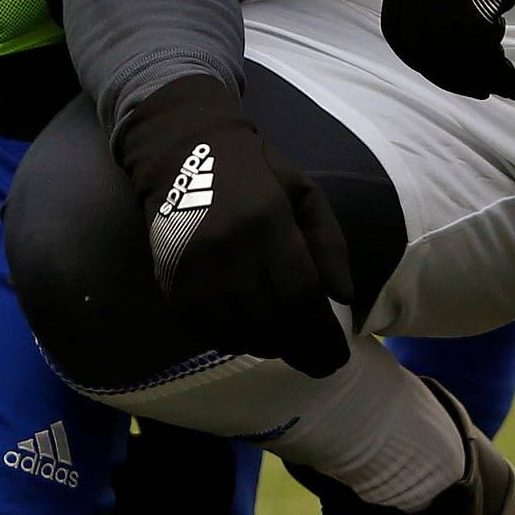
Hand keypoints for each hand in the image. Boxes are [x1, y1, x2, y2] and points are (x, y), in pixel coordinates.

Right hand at [116, 75, 354, 375]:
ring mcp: (195, 269)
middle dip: (301, 350)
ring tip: (283, 342)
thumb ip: (329, 241)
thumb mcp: (303, 192)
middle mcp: (229, 250)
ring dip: (267, 346)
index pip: (302, 299)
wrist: (181, 152)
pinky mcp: (171, 281)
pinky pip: (205, 331)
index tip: (337, 355)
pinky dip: (231, 341)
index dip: (323, 336)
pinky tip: (247, 332)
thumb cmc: (253, 173)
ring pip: (239, 333)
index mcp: (268, 223)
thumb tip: (343, 297)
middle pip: (272, 323)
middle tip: (317, 361)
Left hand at [381, 0, 514, 98]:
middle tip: (479, 88)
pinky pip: (479, 45)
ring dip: (475, 78)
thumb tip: (448, 31)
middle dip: (448, 75)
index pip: (396, 26)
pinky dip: (494, 69)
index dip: (419, 58)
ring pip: (450, 51)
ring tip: (501, 84)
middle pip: (420, 45)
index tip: (447, 71)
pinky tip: (510, 76)